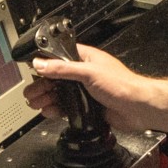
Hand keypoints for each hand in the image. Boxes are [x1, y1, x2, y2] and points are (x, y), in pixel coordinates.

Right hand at [25, 44, 153, 131]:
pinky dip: (56, 109)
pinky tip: (49, 111)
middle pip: (57, 77)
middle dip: (42, 85)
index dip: (45, 63)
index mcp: (86, 59)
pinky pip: (67, 106)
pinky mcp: (87, 105)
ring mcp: (86, 90)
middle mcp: (85, 73)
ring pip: (60, 93)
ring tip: (35, 103)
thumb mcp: (88, 73)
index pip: (59, 56)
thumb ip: (63, 69)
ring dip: (47, 97)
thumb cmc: (122, 85)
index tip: (32, 70)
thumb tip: (41, 63)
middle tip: (30, 93)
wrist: (137, 108)